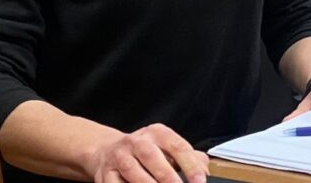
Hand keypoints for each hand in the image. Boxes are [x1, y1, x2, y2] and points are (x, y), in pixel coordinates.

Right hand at [88, 124, 208, 182]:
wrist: (107, 151)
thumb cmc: (146, 152)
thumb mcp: (167, 148)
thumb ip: (188, 157)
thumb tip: (205, 170)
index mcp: (157, 133)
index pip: (177, 146)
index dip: (190, 165)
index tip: (200, 180)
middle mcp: (137, 141)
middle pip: (153, 157)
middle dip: (168, 177)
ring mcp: (119, 157)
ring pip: (133, 172)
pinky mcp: (105, 174)